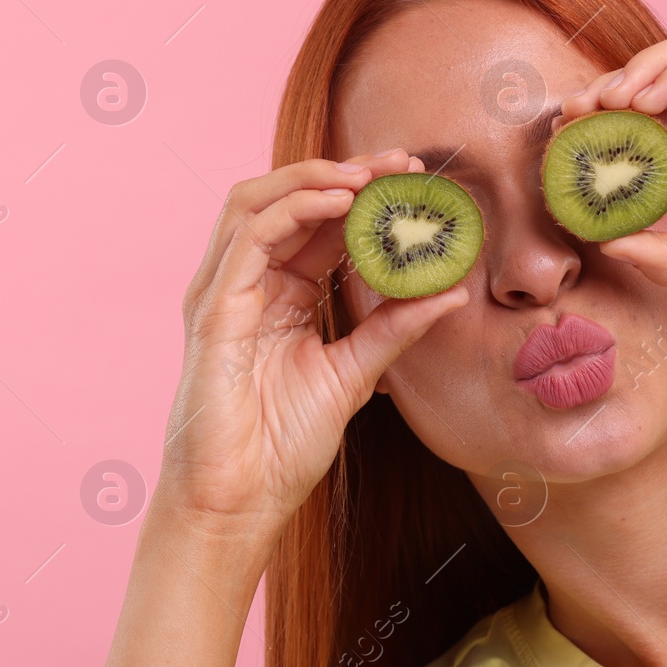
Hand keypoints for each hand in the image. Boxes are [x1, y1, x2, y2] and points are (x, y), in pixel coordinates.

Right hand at [157, 149, 469, 538]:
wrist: (241, 501)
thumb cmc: (283, 446)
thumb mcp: (355, 374)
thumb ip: (396, 328)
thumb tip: (452, 293)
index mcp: (278, 294)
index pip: (317, 223)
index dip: (362, 194)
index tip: (412, 180)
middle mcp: (246, 283)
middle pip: (287, 200)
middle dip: (343, 172)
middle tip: (400, 165)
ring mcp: (223, 292)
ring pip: (256, 202)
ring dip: (313, 177)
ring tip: (368, 176)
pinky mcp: (213, 308)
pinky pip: (249, 237)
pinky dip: (293, 208)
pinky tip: (338, 203)